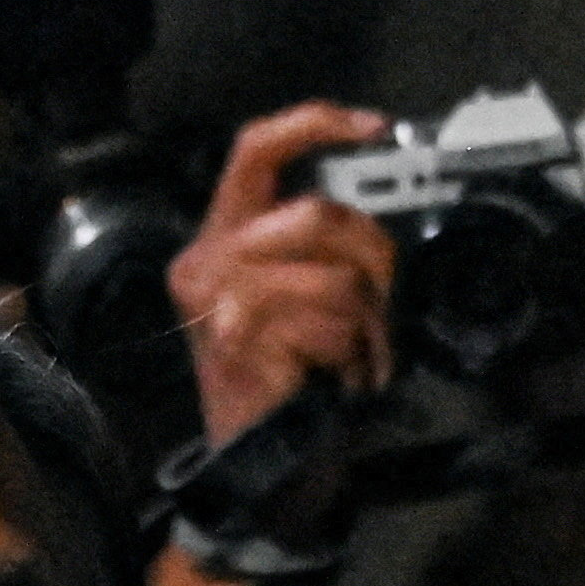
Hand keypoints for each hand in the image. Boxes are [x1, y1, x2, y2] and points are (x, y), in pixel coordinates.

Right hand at [167, 100, 400, 455]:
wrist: (260, 462)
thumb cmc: (285, 375)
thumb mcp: (292, 292)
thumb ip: (310, 241)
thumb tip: (365, 205)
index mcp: (216, 238)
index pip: (256, 150)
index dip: (315, 123)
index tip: (374, 126)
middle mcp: (205, 261)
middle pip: (316, 213)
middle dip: (370, 258)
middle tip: (379, 306)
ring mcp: (218, 300)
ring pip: (335, 275)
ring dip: (366, 322)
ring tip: (355, 356)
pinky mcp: (240, 338)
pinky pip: (330, 320)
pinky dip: (351, 353)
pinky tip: (337, 378)